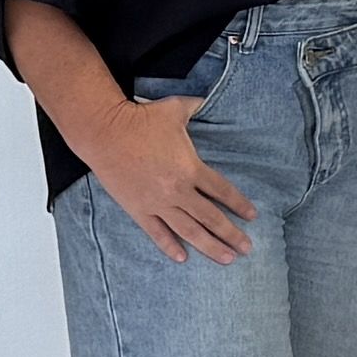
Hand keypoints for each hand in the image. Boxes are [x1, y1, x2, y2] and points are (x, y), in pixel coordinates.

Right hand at [87, 96, 256, 268]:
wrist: (105, 132)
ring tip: (226, 259)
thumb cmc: (141, 119)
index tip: (252, 216)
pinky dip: (170, 246)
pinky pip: (157, 233)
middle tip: (247, 249)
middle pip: (211, 217)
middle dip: (231, 234)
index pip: (222, 191)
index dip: (239, 205)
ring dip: (209, 246)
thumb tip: (207, 98)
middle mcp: (178, 190)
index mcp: (191, 168)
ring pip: (189, 231)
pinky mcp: (138, 209)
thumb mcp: (175, 109)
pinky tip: (183, 258)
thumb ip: (196, 106)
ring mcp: (158, 202)